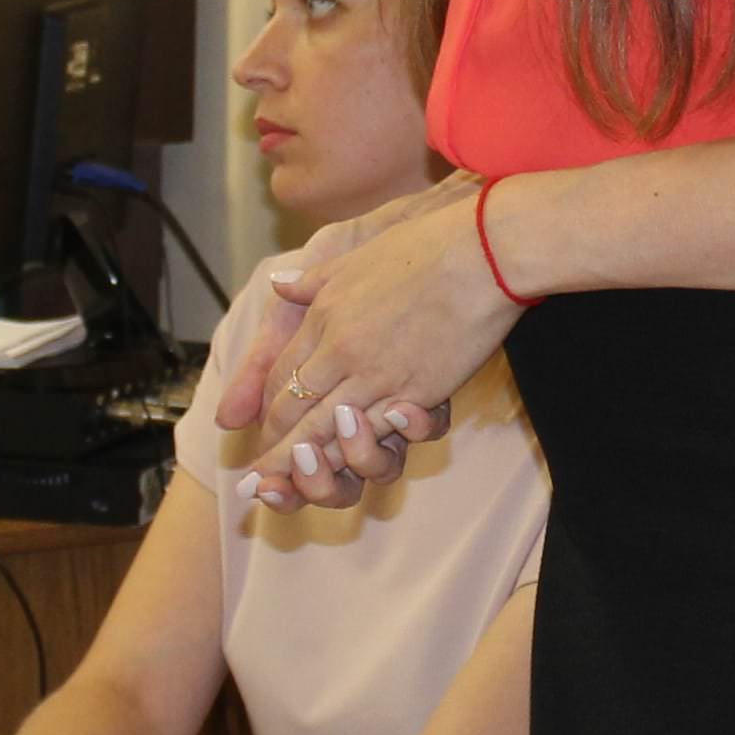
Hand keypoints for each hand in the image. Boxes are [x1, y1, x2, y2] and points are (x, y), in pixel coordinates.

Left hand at [221, 175, 511, 510]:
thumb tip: (279, 285)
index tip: (261, 430)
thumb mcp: (352, 256)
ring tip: (284, 488)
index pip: (280, 374)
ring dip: (303, 464)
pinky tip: (342, 472)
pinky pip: (377, 434)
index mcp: (322, 318)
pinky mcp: (416, 393)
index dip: (267, 409)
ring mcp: (377, 375)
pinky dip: (356, 454)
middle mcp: (340, 351)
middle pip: (294, 410)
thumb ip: (312, 280)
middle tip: (253, 480)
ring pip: (326, 431)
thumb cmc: (423, 246)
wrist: (481, 253)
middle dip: (273, 448)